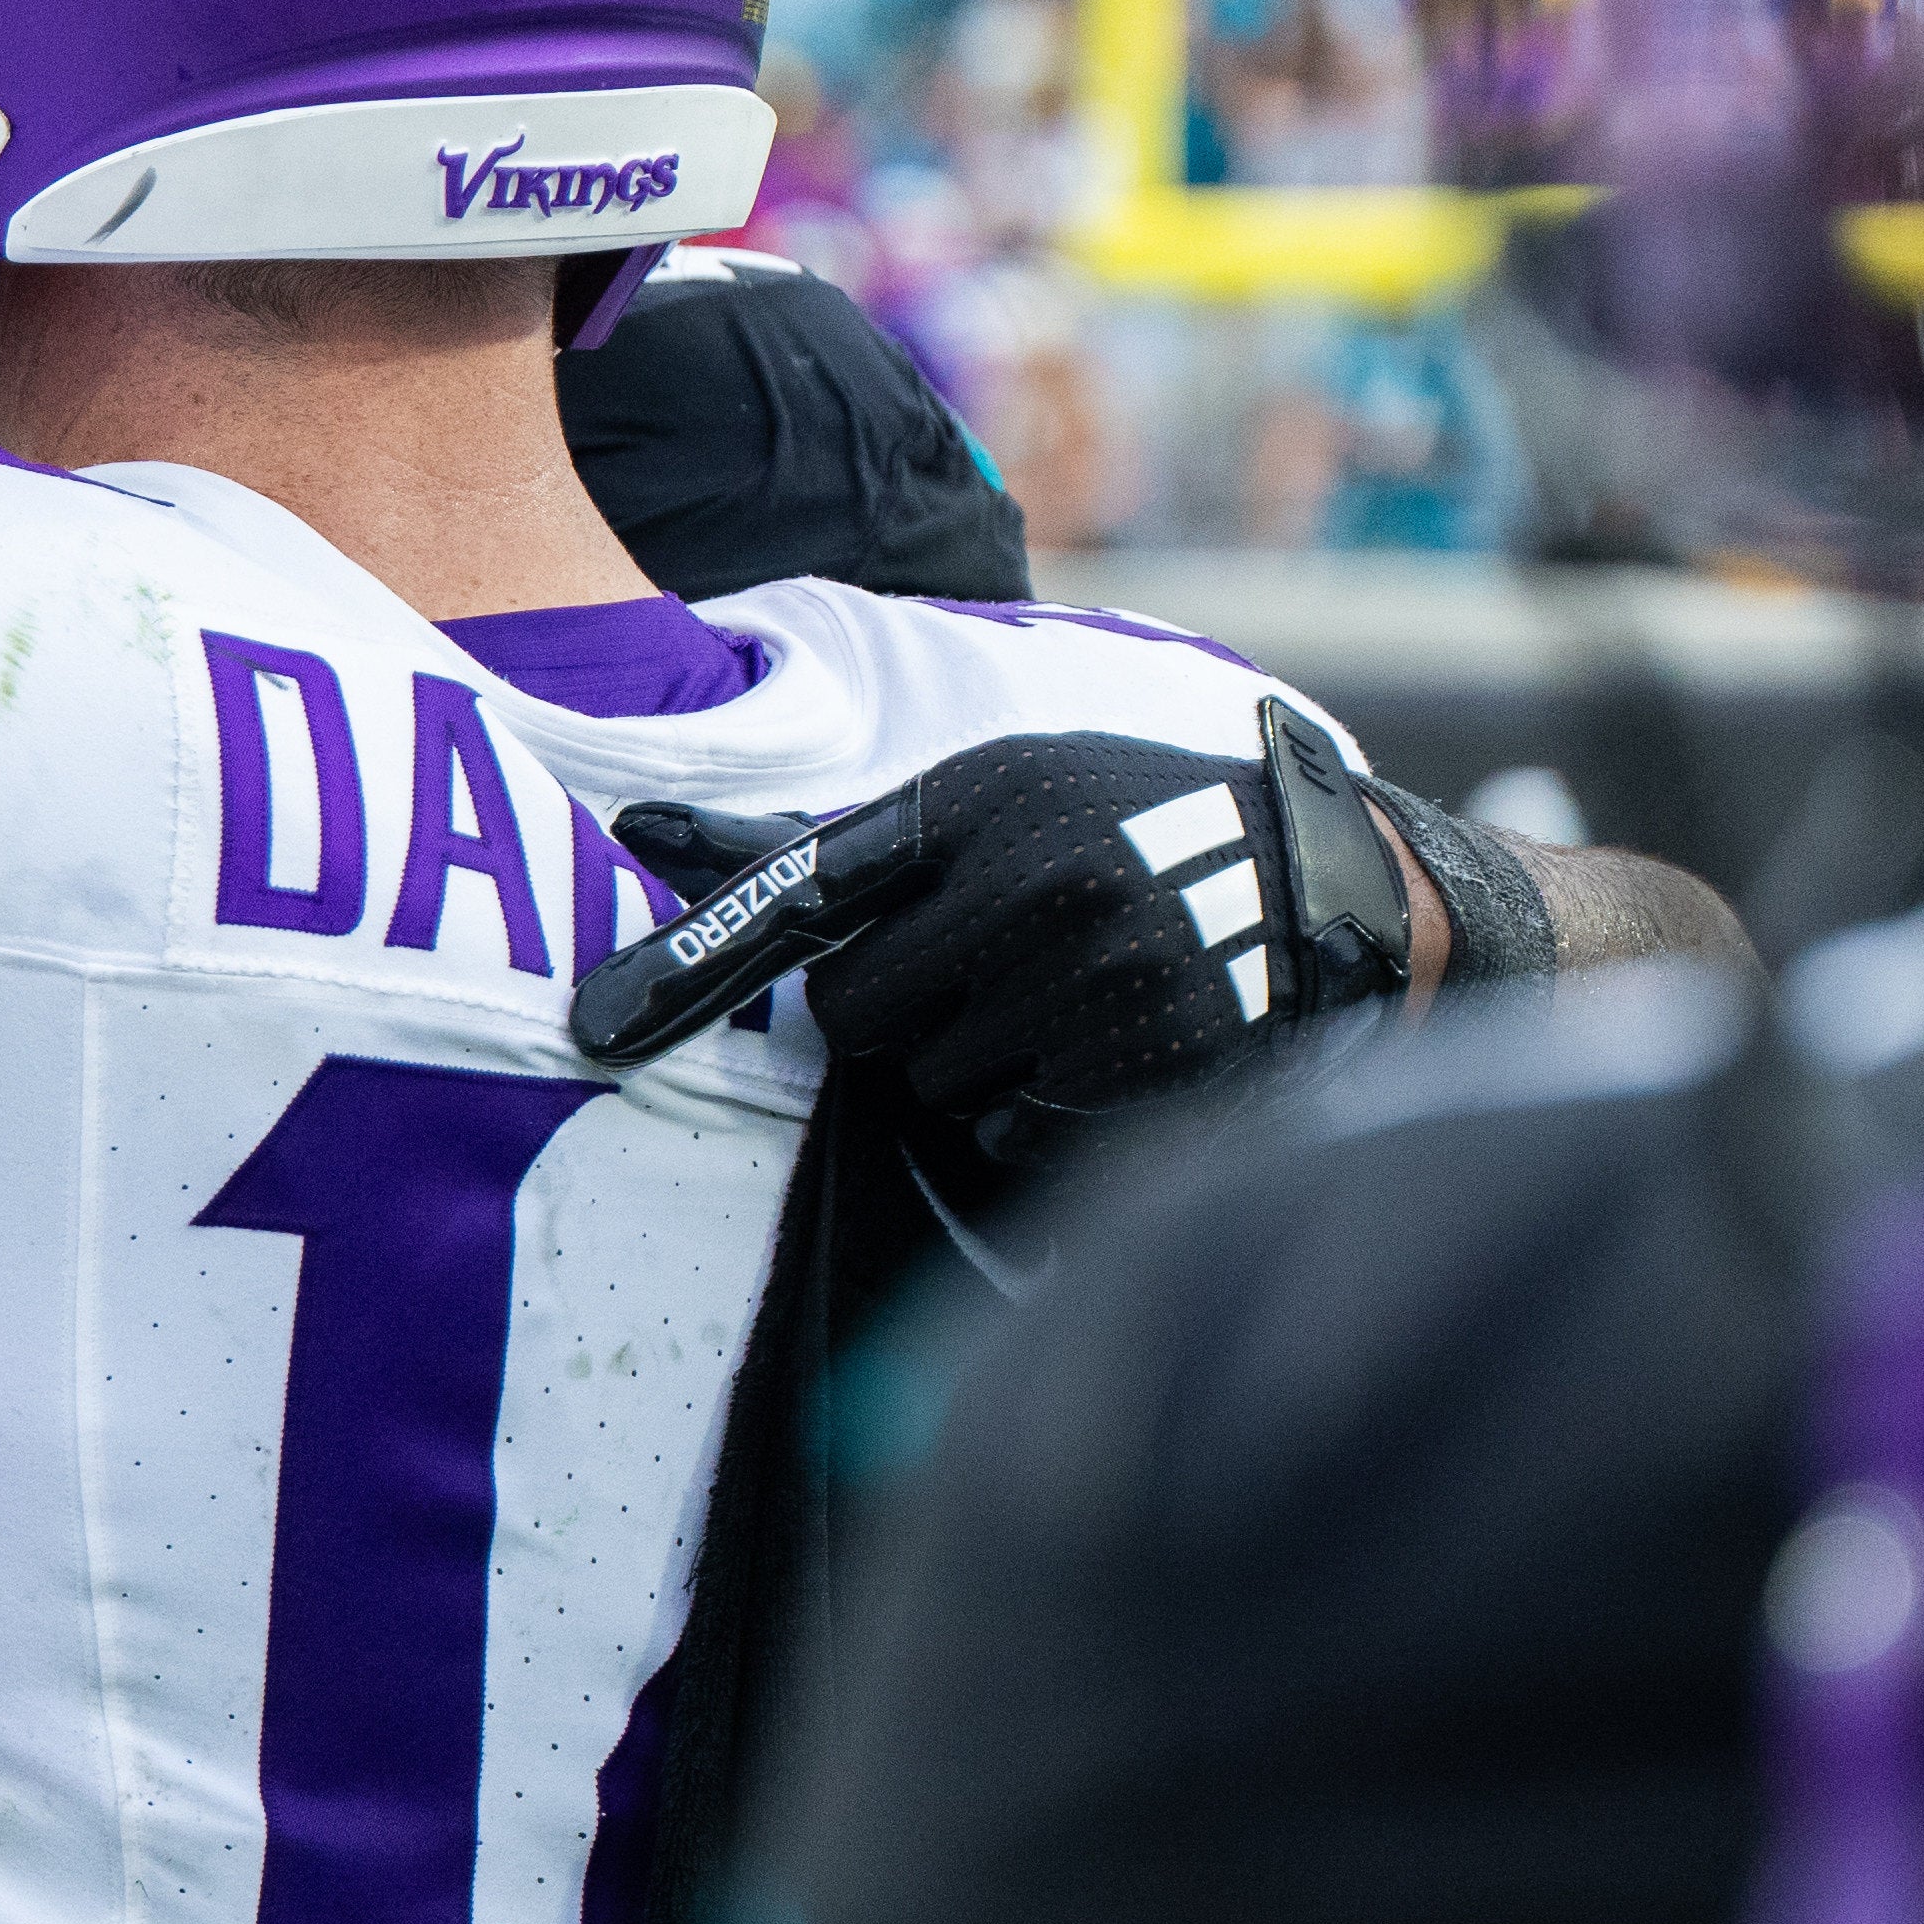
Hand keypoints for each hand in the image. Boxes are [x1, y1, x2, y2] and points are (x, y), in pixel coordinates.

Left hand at [696, 729, 1362, 1200]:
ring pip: (928, 1080)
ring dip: (975, 1063)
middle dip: (897, 1011)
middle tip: (983, 975)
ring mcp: (1076, 985)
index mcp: (981, 797)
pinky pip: (1002, 1133)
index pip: (810, 882)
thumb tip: (652, 831)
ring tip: (1068, 1003)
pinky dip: (1035, 1114)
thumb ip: (855, 836)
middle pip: (853, 1014)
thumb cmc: (1130, 829)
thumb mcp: (1008, 790)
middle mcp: (1022, 884)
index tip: (604, 1019)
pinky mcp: (1124, 1074)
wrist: (1319, 887)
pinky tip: (1106, 1052)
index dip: (701, 955)